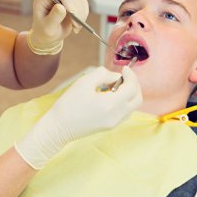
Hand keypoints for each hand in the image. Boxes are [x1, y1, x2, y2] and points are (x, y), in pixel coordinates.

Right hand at [15, 66, 142, 168]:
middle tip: (124, 76)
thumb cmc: (69, 104)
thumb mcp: (84, 82)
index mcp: (111, 104)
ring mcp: (115, 123)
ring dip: (129, 93)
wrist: (58, 128)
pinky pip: (125, 112)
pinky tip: (110, 96)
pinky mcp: (110, 126)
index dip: (131, 76)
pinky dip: (124, 101)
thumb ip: (103, 74)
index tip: (124, 69)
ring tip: (113, 86)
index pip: (132, 88)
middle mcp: (117, 116)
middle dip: (134, 85)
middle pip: (137, 99)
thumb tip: (115, 76)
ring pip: (133, 106)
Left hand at [27, 0, 88, 54]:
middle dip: (75, 10)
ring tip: (75, 28)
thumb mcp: (48, 28)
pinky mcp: (74, 2)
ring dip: (80, 15)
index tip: (71, 11)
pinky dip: (83, 16)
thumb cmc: (45, 31)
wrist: (49, 36)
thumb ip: (54, 17)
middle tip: (76, 25)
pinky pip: (83, 5)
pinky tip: (77, 26)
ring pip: (79, 0)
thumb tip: (61, 7)